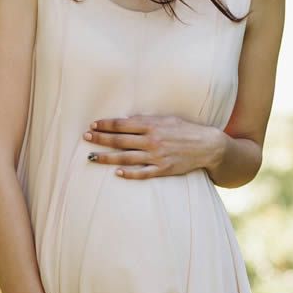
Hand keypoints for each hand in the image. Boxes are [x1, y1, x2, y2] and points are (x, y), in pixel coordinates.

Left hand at [82, 114, 226, 179]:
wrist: (207, 145)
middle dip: (101, 139)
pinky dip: (129, 173)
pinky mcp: (163, 169)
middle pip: (120, 140)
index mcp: (152, 125)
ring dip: (107, 157)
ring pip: (126, 158)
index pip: (123, 125)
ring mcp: (157, 156)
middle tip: (85, 138)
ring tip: (92, 157)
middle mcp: (152, 140)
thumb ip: (146, 121)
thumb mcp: (166, 119)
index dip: (106, 125)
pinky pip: (142, 173)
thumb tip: (126, 122)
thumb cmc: (185, 129)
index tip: (92, 125)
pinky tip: (116, 173)